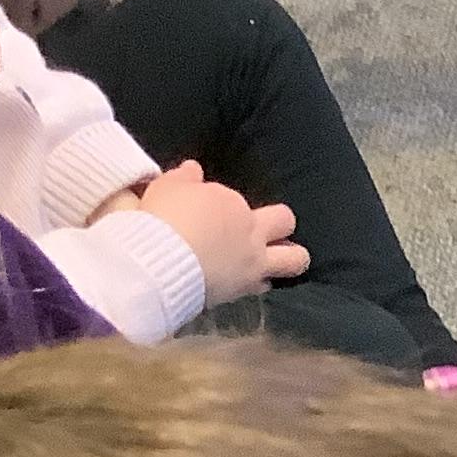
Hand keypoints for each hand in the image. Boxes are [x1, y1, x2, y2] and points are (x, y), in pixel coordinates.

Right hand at [113, 162, 305, 305]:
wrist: (163, 261)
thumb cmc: (162, 218)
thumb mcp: (166, 188)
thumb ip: (183, 178)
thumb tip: (192, 169)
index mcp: (231, 202)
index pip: (236, 201)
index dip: (224, 207)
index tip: (209, 214)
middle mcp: (250, 229)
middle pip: (284, 220)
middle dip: (282, 222)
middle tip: (272, 229)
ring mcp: (254, 260)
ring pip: (294, 258)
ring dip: (294, 256)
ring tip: (288, 258)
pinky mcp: (248, 288)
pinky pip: (267, 285)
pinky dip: (264, 282)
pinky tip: (258, 282)